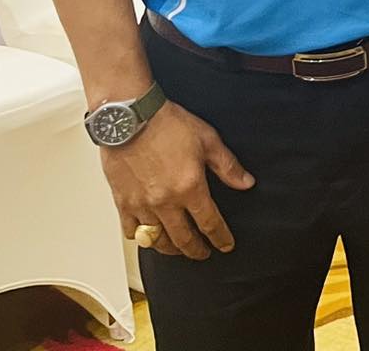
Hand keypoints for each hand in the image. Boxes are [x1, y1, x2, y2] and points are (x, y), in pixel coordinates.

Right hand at [106, 101, 253, 259]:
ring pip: (157, 240)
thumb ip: (228, 166)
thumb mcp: (208, 140)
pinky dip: (140, 238)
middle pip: (184, 239)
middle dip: (196, 251)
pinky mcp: (122, 202)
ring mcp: (141, 204)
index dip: (220, 238)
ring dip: (170, 249)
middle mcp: (165, 202)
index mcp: (189, 187)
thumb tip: (246, 182)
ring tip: (178, 249)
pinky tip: (148, 236)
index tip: (225, 245)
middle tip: (202, 253)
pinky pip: (131, 231)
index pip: (210, 223)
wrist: (131, 116)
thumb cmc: (167, 123)